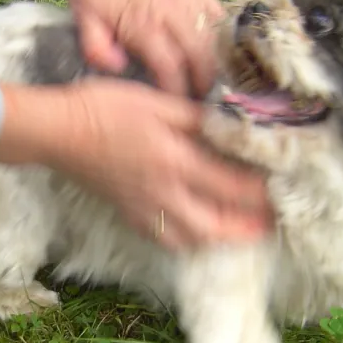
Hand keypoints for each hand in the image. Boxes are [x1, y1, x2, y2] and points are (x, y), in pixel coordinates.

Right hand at [42, 78, 270, 248]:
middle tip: (270, 225)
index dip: (262, 192)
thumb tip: (232, 126)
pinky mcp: (128, 213)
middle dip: (247, 229)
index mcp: (176, 161)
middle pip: (216, 226)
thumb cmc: (106, 107)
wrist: (57, 130)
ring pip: (190, 240)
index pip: (232, 186)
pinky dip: (187, 241)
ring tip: (239, 231)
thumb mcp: (158, 101)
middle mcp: (164, 193)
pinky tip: (195, 231)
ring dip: (219, 239)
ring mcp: (144, 209)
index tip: (284, 188)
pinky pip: (164, 239)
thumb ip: (198, 117)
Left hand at [63, 0, 221, 97]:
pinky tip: (221, 49)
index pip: (170, 71)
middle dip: (203, 85)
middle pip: (201, 60)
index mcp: (143, 27)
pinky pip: (219, 16)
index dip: (177, 93)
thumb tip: (118, 68)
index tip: (176, 106)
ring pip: (215, 41)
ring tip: (213, 79)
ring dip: (217, 64)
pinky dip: (223, 36)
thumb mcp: (81, 14)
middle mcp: (171, 15)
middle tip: (200, 99)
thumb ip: (96, 47)